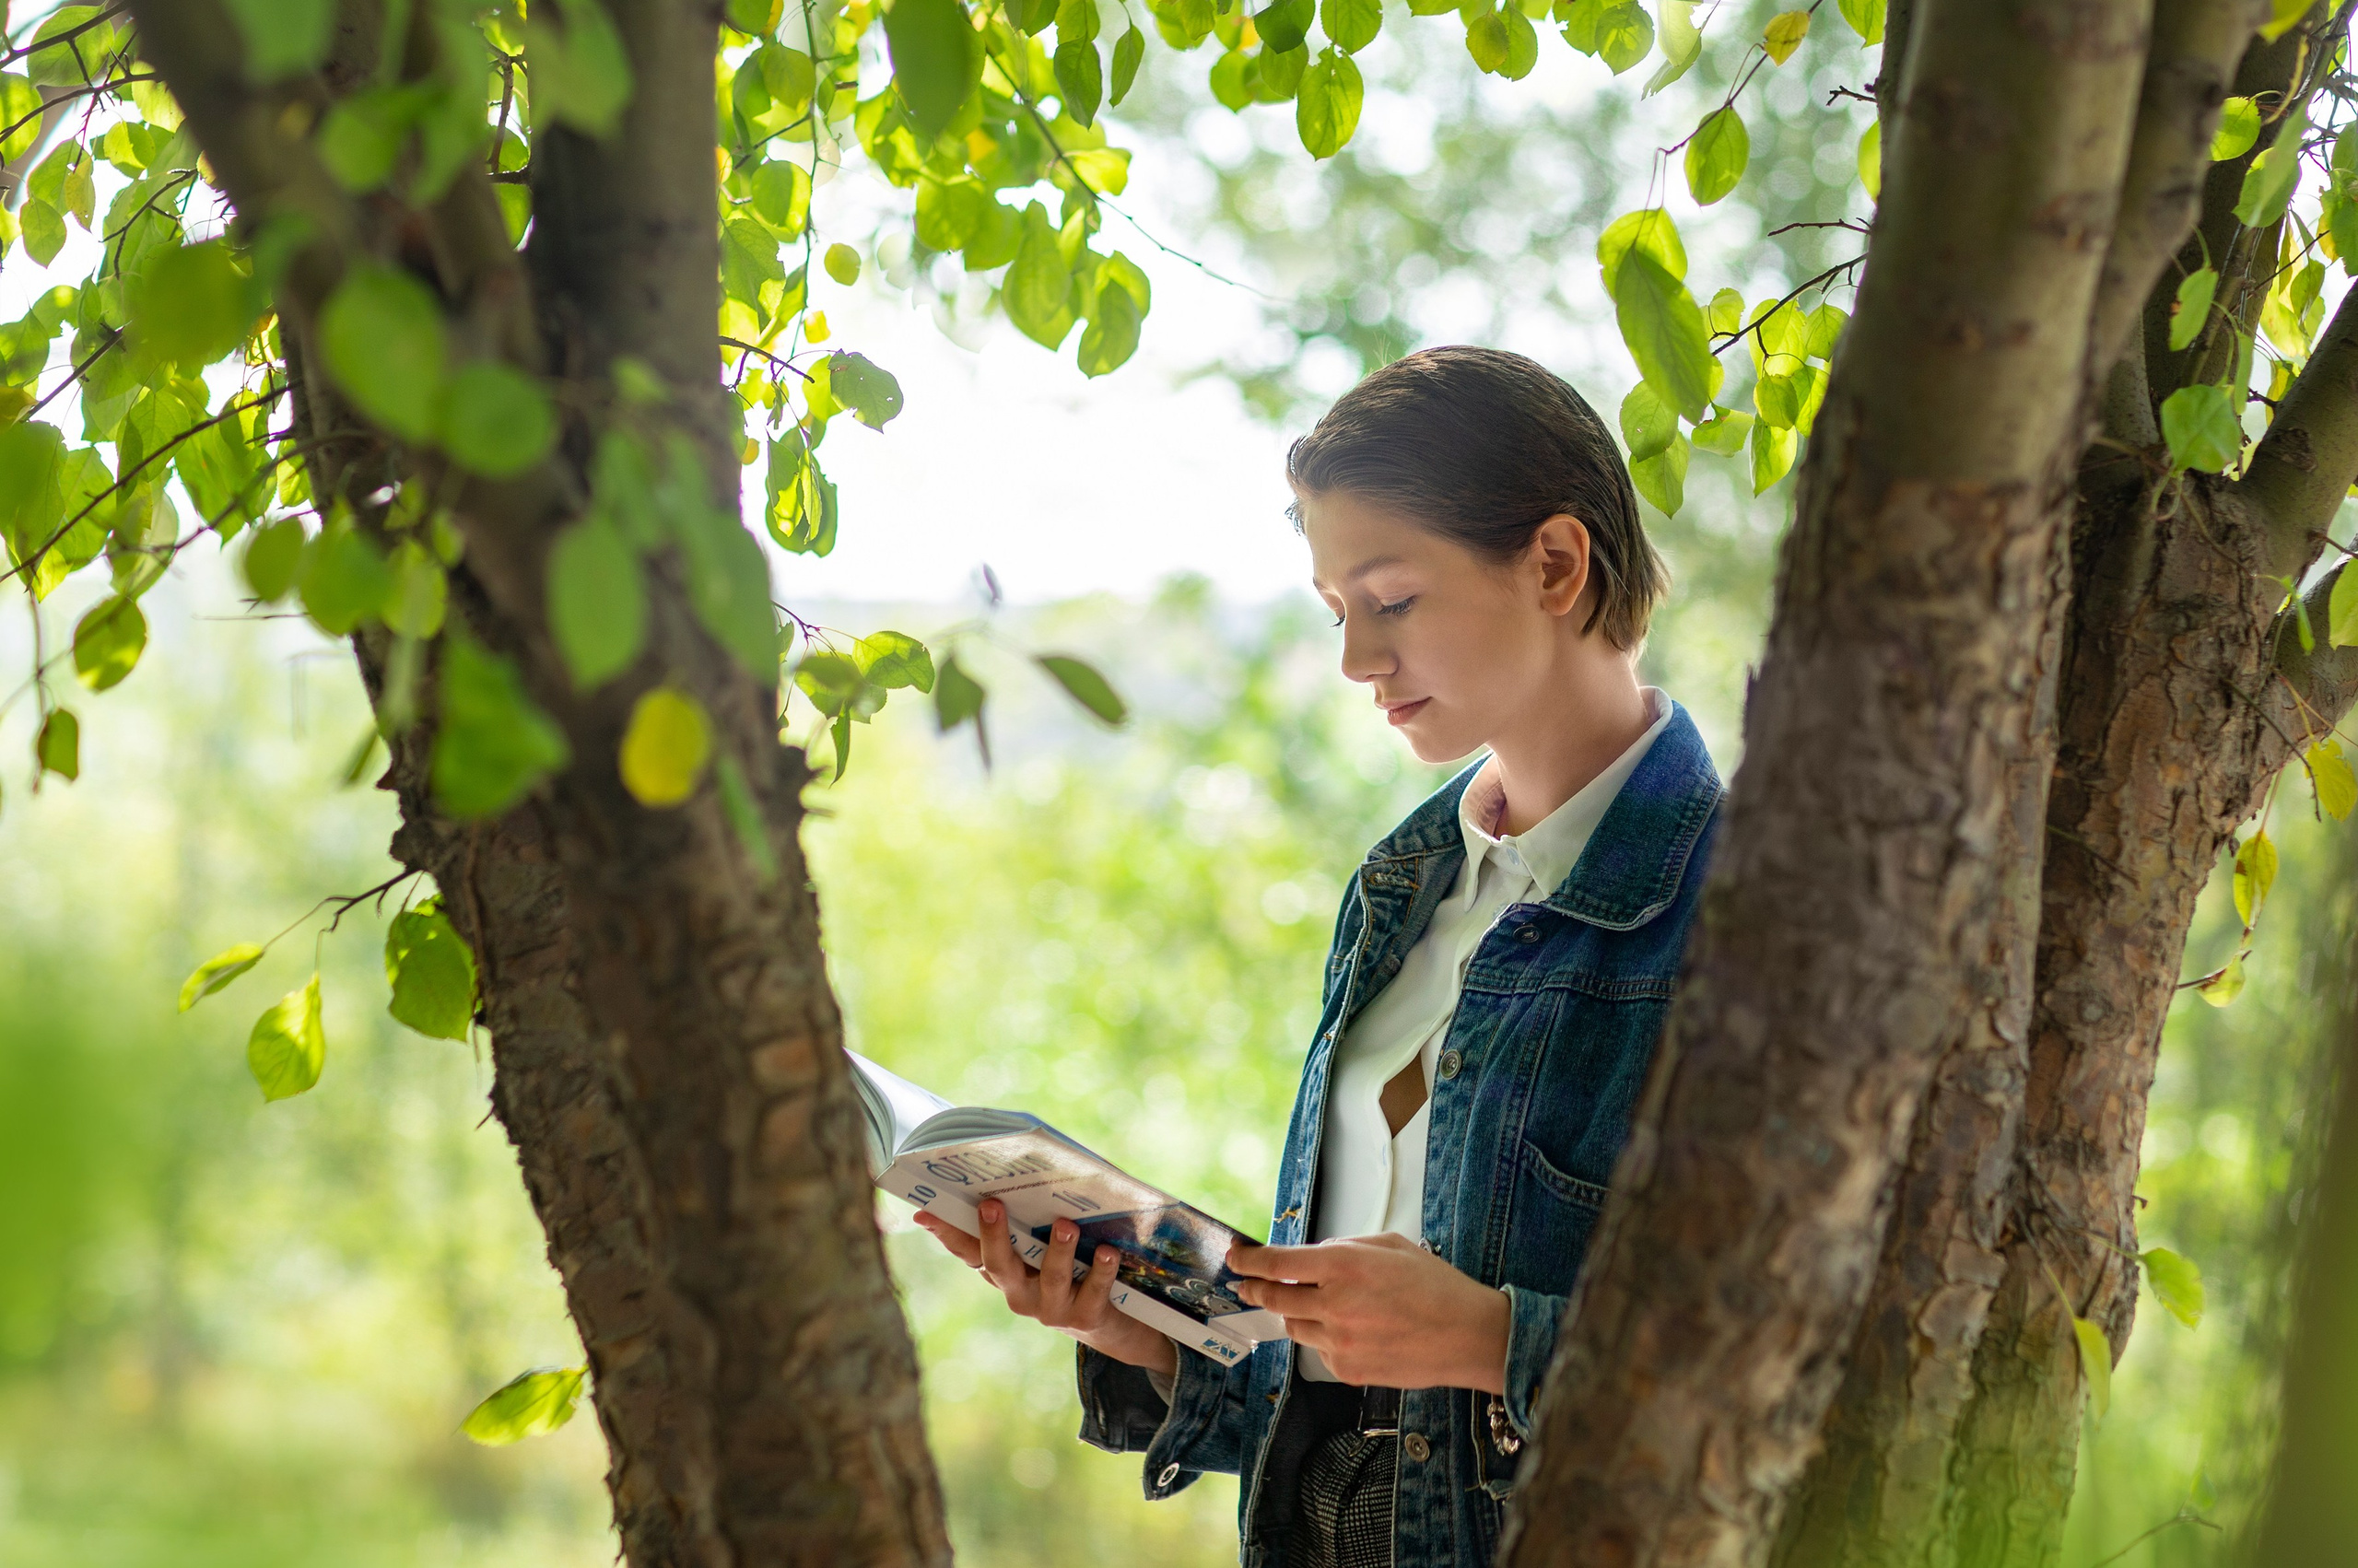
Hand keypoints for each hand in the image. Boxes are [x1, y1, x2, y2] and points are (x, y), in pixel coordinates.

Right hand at [913, 1200, 1178, 1382]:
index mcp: (1004, 1271)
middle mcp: (1019, 1293)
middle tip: (991, 1204)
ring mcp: (1052, 1308)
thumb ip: (1021, 1220)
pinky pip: (1093, 1292)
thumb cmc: (1070, 1268)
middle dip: (993, 1235)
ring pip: (1050, 1278)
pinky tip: (1108, 1251)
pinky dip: (1101, 1271)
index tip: (925, 1210)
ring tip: (1065, 1225)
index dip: (946, 1232)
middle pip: (999, 1265)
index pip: (967, 1250)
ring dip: (1057, 1250)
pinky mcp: (1086, 1316)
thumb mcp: (1039, 1246)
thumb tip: (994, 1184)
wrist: (1110, 1320)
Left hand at [1227, 1233, 1508, 1391]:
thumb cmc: (1437, 1288)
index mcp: (1343, 1266)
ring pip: (1294, 1326)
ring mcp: (1338, 1341)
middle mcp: (1334, 1304)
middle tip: (1251, 1284)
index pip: (1276, 1263)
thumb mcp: (1389, 1244)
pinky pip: (1318, 1351)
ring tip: (1321, 1305)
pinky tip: (1353, 1331)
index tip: (1237, 1258)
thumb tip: (1312, 1256)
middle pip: (1274, 1298)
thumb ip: (1344, 1248)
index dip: (1249, 1261)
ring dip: (1296, 1313)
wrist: (1469, 1336)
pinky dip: (1325, 1339)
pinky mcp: (1346, 1370)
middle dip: (1257, 1289)